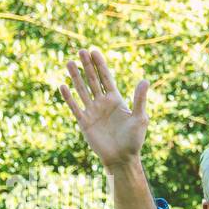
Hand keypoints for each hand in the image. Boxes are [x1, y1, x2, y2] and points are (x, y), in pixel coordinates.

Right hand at [59, 48, 149, 170]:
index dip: (100, 65)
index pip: (106, 78)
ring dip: (75, 77)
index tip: (94, 51)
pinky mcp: (84, 122)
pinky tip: (63, 86)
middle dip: (87, 66)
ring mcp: (92, 112)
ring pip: (82, 90)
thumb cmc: (134, 140)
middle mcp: (102, 103)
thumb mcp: (140, 118)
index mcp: (116, 100)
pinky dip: (69, 97)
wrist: (122, 158)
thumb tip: (144, 80)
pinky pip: (75, 107)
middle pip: (92, 80)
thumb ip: (139, 99)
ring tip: (69, 62)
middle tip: (80, 50)